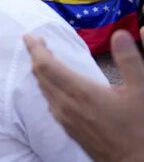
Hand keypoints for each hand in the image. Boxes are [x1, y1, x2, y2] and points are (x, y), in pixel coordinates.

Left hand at [24, 29, 143, 160]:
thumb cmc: (139, 127)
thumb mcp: (141, 90)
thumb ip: (129, 60)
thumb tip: (120, 35)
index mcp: (80, 92)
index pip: (45, 65)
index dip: (35, 48)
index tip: (29, 36)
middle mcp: (66, 105)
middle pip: (40, 76)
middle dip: (36, 56)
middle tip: (38, 42)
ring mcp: (65, 118)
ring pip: (43, 90)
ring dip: (41, 72)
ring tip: (45, 58)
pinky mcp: (68, 128)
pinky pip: (49, 102)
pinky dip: (46, 87)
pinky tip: (54, 85)